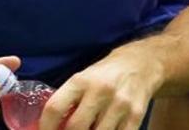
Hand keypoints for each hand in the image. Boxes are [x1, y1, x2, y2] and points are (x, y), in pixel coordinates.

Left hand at [40, 49, 162, 129]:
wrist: (142, 64)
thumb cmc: (106, 74)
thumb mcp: (84, 78)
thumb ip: (70, 100)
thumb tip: (52, 126)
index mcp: (81, 80)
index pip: (55, 108)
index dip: (46, 127)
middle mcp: (100, 91)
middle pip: (76, 128)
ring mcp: (119, 104)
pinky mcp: (135, 115)